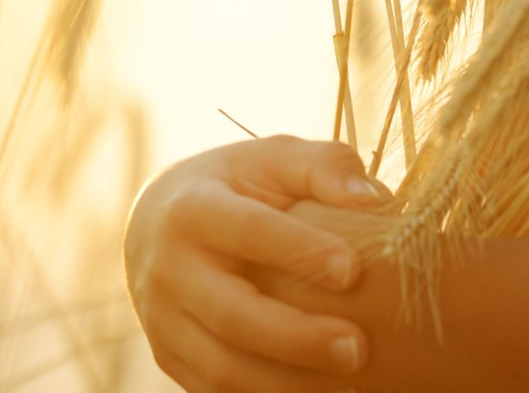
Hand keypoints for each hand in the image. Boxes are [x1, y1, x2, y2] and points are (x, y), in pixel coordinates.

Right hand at [124, 134, 387, 391]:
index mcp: (193, 208)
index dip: (298, 250)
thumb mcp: (273, 159)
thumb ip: (324, 166)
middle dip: (296, 337)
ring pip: (222, 367)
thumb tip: (372, 199)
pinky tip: (320, 392)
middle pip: (230, 314)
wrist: (156, 225)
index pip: (246, 230)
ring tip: (349, 380)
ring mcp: (162, 320)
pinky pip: (216, 392)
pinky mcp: (169, 358)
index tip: (354, 270)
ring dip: (288, 382)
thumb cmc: (236, 187)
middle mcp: (168, 268)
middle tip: (359, 348)